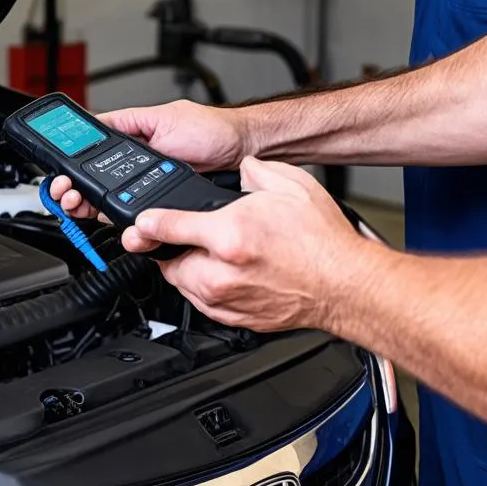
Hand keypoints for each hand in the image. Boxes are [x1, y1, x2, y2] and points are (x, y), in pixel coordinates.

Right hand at [49, 100, 247, 219]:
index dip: (70, 165)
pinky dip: (121, 222)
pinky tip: (111, 220)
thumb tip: (95, 121)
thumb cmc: (210, 130)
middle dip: (71, 190)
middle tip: (65, 193)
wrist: (240, 153)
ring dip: (87, 206)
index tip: (58, 173)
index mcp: (131, 141)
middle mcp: (135, 167)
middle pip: (91, 184)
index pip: (89, 154)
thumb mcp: (162, 117)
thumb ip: (127, 122)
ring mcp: (146, 188)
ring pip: (107, 204)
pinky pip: (134, 217)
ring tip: (78, 205)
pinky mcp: (160, 206)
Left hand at [124, 158, 368, 332]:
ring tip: (216, 255)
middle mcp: (221, 272)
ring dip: (188, 269)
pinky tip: (229, 274)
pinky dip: (206, 289)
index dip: (147, 222)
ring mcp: (226, 300)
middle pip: (168, 261)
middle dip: (173, 247)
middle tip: (194, 237)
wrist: (347, 286)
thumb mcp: (291, 185)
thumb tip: (241, 167)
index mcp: (230, 235)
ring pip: (182, 284)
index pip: (167, 226)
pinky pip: (202, 303)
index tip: (140, 223)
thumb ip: (255, 171)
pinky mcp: (234, 318)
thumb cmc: (324, 242)